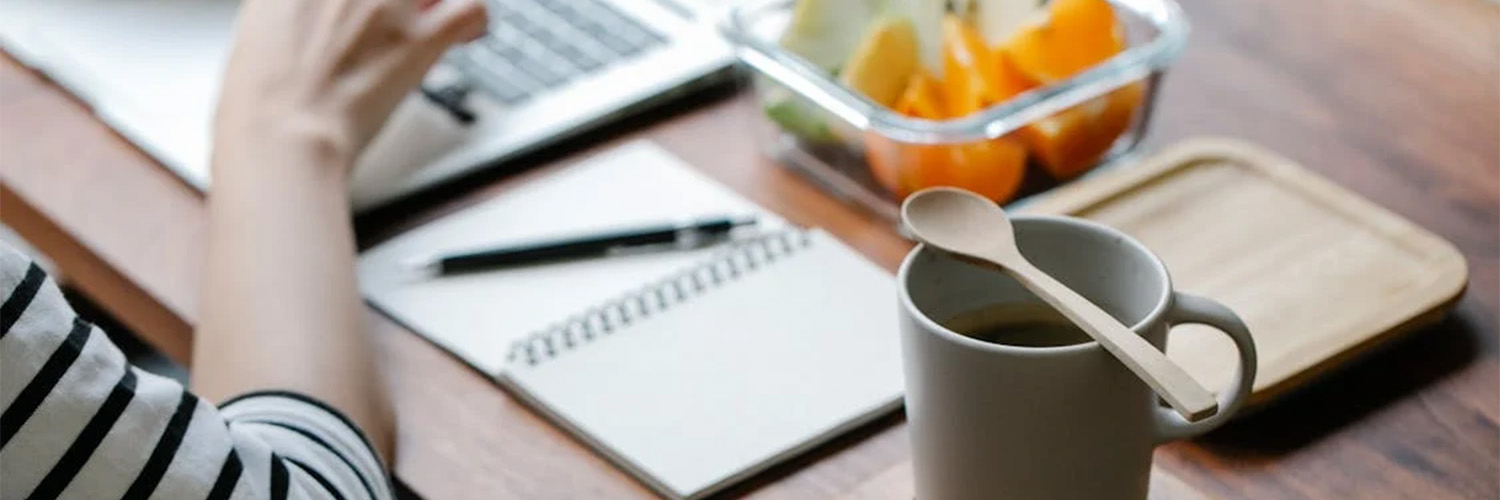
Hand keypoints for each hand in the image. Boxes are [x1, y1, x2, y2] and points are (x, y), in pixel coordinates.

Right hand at [213, 0, 487, 176]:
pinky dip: (476, 19)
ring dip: (436, 0)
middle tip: (397, 14)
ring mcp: (386, 5)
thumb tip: (312, 14)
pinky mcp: (418, 40)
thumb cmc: (263, 100)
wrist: (281, 135)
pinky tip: (466, 33)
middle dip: (396, 3)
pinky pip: (471, 8)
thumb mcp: (261, 29)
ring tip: (433, 13)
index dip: (358, 0)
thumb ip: (295, 9)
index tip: (360, 8)